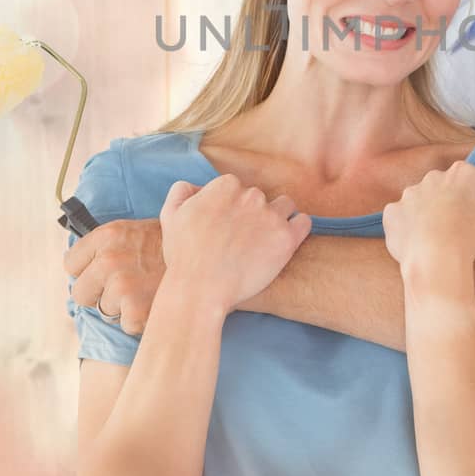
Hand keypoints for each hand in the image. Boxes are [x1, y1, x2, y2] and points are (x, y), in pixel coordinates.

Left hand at [65, 210, 171, 334]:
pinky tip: (155, 304)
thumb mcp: (133, 232)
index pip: (71, 264)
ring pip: (103, 310)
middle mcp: (109, 259)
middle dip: (98, 294)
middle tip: (125, 287)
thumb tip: (76, 266)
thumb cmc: (169, 247)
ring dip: (121, 307)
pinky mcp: (135, 310)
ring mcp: (121, 285)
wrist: (208, 257)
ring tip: (145, 292)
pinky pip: (124, 324)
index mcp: (107, 236)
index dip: (86, 272)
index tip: (102, 274)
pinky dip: (139, 321)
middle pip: (80, 292)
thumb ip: (106, 246)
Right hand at [160, 173, 311, 314]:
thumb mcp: (170, 215)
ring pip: (285, 206)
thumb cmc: (184, 256)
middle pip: (259, 198)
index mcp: (226, 186)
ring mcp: (271, 216)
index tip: (226, 226)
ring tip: (264, 239)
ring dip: (277, 217)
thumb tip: (197, 187)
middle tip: (241, 239)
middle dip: (252, 214)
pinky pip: (303, 222)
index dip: (231, 208)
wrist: (200, 289)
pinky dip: (297, 228)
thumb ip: (182, 191)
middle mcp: (251, 196)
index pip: (236, 188)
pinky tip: (285, 240)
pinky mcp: (287, 239)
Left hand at [381, 160, 474, 268]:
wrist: (437, 255)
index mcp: (463, 173)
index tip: (473, 223)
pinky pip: (398, 220)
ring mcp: (409, 193)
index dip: (470, 204)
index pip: (466, 183)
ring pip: (419, 205)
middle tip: (456, 233)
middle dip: (446, 208)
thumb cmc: (473, 237)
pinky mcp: (391, 212)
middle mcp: (433, 176)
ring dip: (424, 220)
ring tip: (436, 243)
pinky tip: (416, 247)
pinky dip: (405, 231)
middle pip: (442, 191)